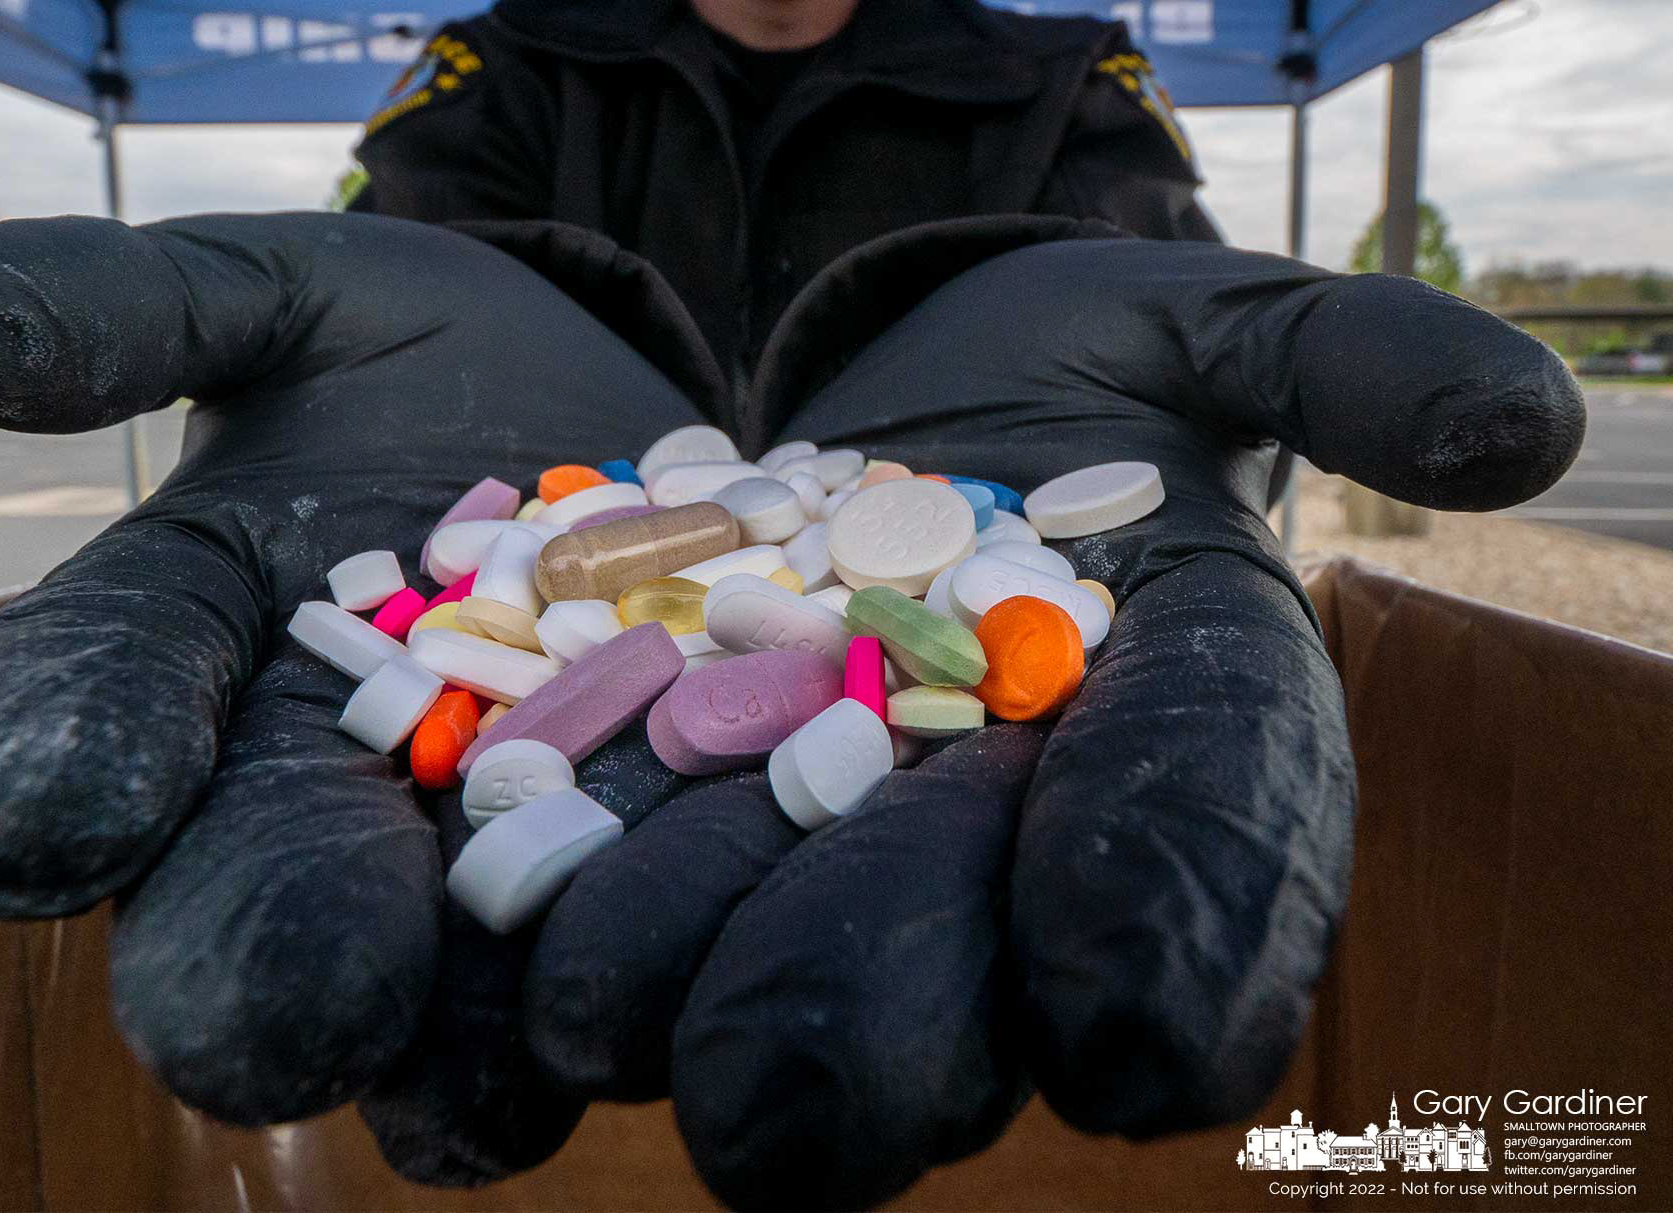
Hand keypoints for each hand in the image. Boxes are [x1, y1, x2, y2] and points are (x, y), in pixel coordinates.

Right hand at [0, 211, 710, 1173]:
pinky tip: (739, 952)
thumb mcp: (297, 301)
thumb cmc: (432, 366)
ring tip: (545, 1009)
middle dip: (267, 963)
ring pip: (462, 994)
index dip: (43, 762)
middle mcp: (322, 809)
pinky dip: (692, 954)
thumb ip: (146, 312)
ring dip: (485, 1021)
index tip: (30, 820)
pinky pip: (663, 943)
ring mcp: (491, 869)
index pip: (90, 713)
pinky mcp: (658, 876)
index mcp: (202, 672)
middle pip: (261, 917)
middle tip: (291, 1008)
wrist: (642, 426)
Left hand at [516, 230, 1584, 1207]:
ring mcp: (822, 844)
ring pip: (767, 942)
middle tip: (803, 1107)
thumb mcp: (1198, 322)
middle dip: (882, 1015)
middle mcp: (997, 837)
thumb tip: (1527, 424)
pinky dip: (550, 928)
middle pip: (957, 947)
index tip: (1143, 1031)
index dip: (1181, 925)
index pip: (1206, 832)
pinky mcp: (662, 820)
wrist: (877, 402)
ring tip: (602, 1023)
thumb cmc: (1078, 373)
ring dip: (687, 993)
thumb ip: (1339, 356)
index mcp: (1164, 737)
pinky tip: (482, 996)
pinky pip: (616, 885)